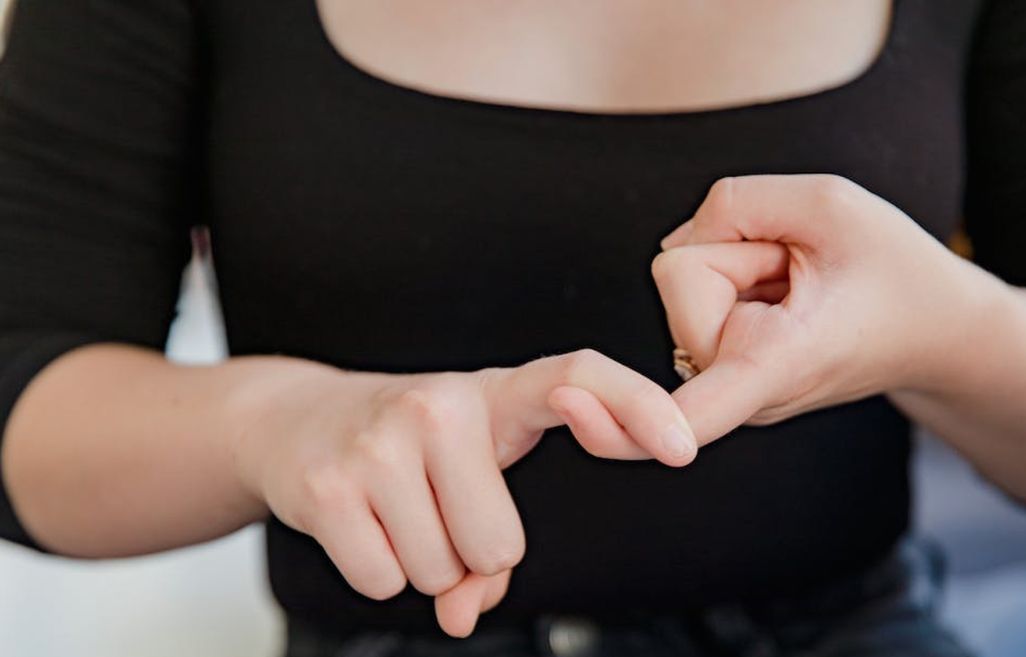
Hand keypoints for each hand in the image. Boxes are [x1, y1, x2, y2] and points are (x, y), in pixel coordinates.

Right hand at [231, 350, 696, 636]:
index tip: (683, 447)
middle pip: (500, 545)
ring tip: (395, 507)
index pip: (579, 375)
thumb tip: (464, 611)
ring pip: (440, 570)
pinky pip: (384, 580)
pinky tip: (360, 520)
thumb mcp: (465, 472)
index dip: (637, 407)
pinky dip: (375, 570)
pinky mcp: (331, 484)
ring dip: (421, 562)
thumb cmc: (408, 449)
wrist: (294, 420)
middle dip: (469, 554)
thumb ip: (491, 545)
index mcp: (495, 394)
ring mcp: (383, 439)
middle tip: (435, 508)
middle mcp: (443, 402)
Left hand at [653, 174, 994, 442]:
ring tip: (799, 283)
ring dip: (741, 260)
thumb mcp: (829, 202)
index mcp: (774, 367)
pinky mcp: (718, 362)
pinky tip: (781, 292)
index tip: (578, 413)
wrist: (935, 327)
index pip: (688, 414)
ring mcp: (726, 381)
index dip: (629, 419)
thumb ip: (737, 202)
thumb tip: (675, 242)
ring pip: (685, 278)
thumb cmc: (894, 270)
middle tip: (804, 270)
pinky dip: (736, 272)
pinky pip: (695, 289)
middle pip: (679, 274)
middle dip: (737, 248)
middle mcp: (740, 392)